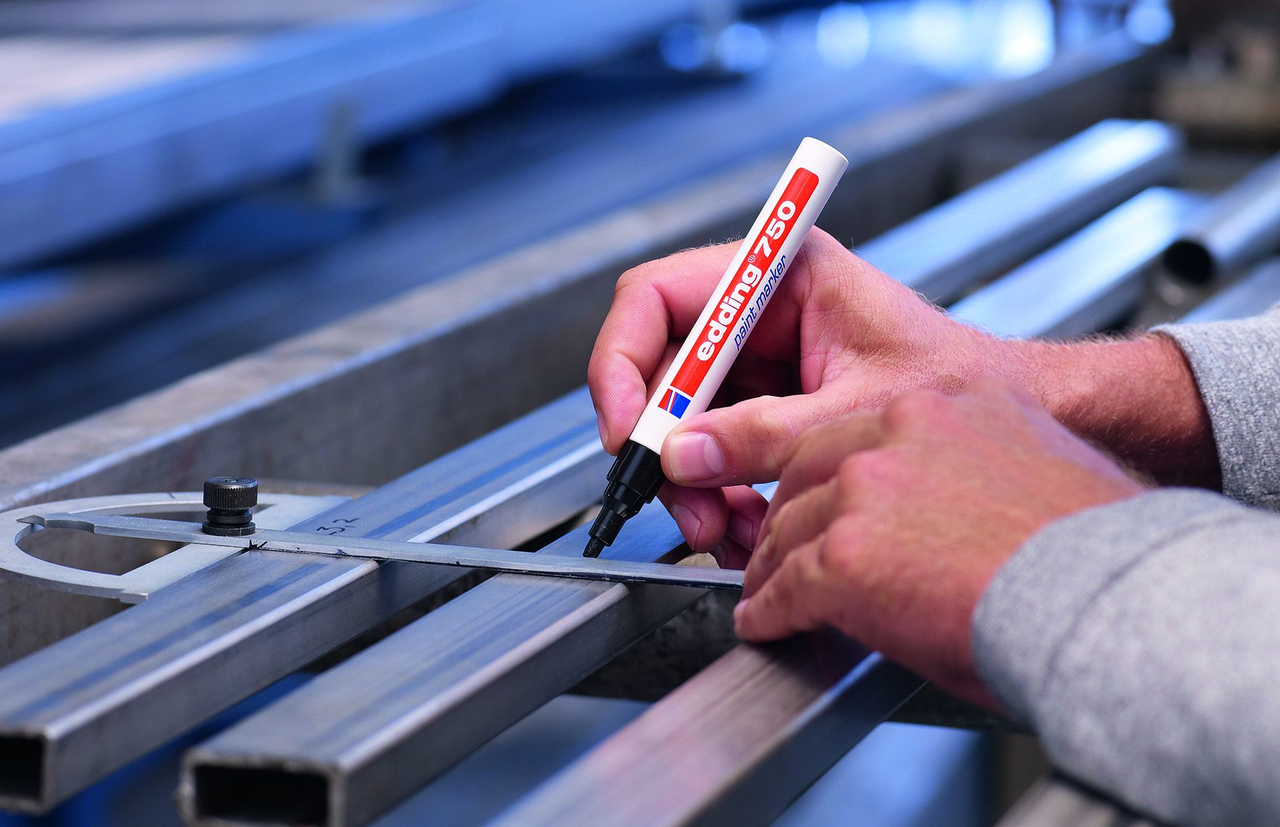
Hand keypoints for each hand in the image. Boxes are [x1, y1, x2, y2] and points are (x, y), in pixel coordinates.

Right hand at [588, 230, 1016, 556]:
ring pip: (684, 420)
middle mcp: (761, 312)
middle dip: (663, 443)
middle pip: (663, 369)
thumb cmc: (964, 382)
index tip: (628, 427)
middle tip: (676, 496)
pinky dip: (720, 494)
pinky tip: (744, 525)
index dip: (624, 361)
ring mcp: (762, 361)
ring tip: (720, 528)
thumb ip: (765, 433)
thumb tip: (683, 455)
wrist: (1017, 416)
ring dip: (691, 482)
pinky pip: (716, 449)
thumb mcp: (856, 410)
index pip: (660, 298)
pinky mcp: (770, 406)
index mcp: (782, 273)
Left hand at [733, 378, 1145, 707]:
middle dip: (789, 513)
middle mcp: (899, 434)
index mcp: (950, 407)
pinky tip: (767, 624)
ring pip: (789, 529)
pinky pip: (785, 587)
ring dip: (771, 566)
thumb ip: (975, 471)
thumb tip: (952, 511)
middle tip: (781, 545)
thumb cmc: (1096, 551)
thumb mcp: (1038, 470)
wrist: (1112, 599)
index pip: (859, 432)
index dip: (830, 475)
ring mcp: (865, 493)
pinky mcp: (845, 558)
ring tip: (767, 591)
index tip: (824, 499)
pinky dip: (769, 611)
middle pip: (808, 471)